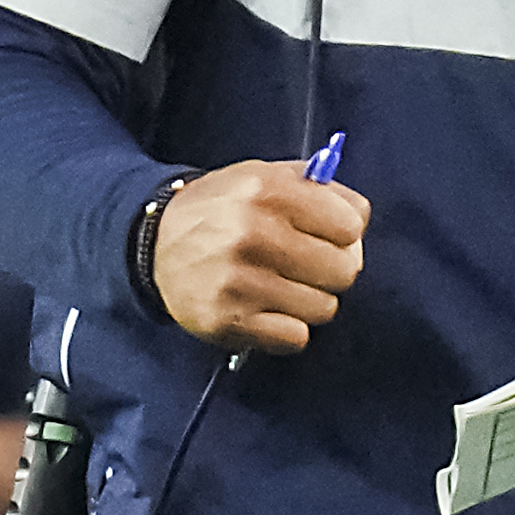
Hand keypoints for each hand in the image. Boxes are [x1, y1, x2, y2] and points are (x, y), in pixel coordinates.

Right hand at [151, 161, 370, 356]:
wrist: (153, 243)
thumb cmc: (221, 208)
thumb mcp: (263, 176)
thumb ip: (318, 189)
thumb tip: (361, 217)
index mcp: (266, 189)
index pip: (351, 225)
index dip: (344, 233)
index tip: (325, 235)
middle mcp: (253, 233)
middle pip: (344, 271)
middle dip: (331, 270)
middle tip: (307, 265)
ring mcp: (239, 281)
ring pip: (324, 308)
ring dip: (309, 301)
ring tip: (282, 287)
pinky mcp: (227, 320)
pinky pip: (295, 337)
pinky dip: (287, 328)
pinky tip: (267, 310)